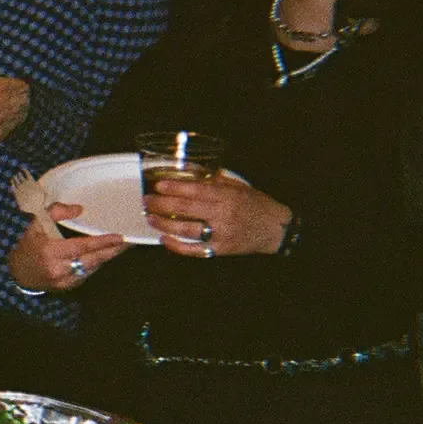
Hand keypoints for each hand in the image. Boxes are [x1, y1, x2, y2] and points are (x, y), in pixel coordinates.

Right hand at [8, 203, 128, 290]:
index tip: (118, 237)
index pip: (81, 246)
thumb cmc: (29, 244)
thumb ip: (56, 212)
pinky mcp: (67, 287)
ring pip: (92, 267)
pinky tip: (104, 255)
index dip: (101, 242)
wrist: (19, 272)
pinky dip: (96, 264)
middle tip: (128, 242)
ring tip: (121, 247)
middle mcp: (58, 268)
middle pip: (92, 259)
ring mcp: (63, 280)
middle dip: (112, 251)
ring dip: (107, 257)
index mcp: (49, 251)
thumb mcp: (36, 223)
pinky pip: (87, 274)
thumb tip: (79, 209)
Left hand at [145, 175, 289, 257]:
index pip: (196, 191)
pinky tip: (164, 239)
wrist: (275, 230)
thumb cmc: (256, 205)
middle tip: (147, 200)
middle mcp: (223, 215)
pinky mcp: (219, 250)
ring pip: (186, 229)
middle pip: (186, 209)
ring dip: (164, 224)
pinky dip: (177, 245)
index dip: (175, 188)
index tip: (159, 185)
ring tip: (150, 217)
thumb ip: (216, 182)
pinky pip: (194, 250)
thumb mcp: (239, 187)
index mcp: (228, 197)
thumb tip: (191, 173)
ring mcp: (221, 234)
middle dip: (162, 204)